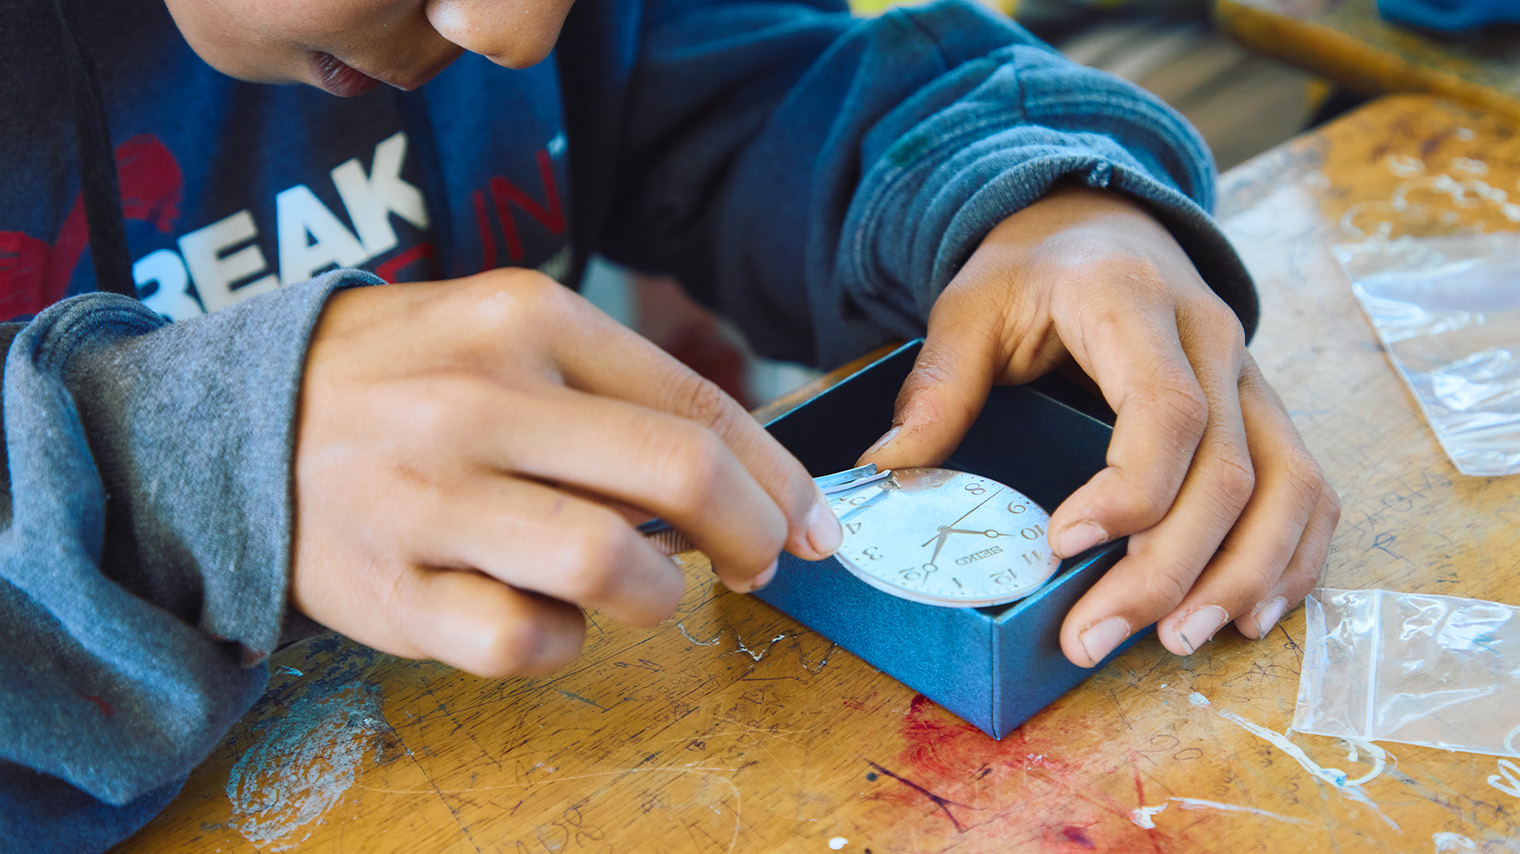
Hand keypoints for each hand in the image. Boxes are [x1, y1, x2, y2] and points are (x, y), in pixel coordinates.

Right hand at [290, 269, 841, 676]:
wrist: (236, 426)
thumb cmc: (408, 381)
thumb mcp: (505, 334)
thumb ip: (617, 392)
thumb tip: (749, 479)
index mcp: (526, 318)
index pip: (697, 404)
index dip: (779, 477)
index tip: (812, 523)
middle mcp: (480, 399)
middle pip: (679, 474)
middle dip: (754, 533)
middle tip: (761, 563)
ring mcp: (430, 497)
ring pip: (612, 565)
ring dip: (662, 594)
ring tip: (647, 587)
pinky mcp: (392, 591)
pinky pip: (527, 641)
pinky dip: (566, 643)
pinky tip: (553, 617)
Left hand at [857, 186, 1338, 666]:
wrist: (1100, 223)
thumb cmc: (1034, 269)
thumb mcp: (969, 306)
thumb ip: (938, 385)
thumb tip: (888, 471)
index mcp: (1136, 304)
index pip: (1166, 411)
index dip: (1128, 490)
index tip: (1061, 542)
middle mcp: (1214, 340)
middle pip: (1228, 472)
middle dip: (1168, 569)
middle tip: (1097, 635)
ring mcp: (1252, 378)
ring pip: (1290, 486)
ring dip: (1245, 576)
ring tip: (1182, 640)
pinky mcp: (1266, 411)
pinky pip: (1309, 489)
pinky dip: (1293, 557)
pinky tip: (1249, 612)